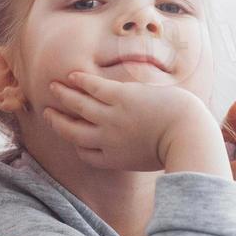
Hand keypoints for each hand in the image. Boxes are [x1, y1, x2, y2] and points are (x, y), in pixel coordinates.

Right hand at [42, 71, 229, 175]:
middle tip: (47, 113)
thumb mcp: (152, 159)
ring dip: (62, 96)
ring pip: (77, 106)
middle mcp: (106, 140)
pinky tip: (72, 75)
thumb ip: (138, 153)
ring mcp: (111, 118)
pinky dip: (80, 81)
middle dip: (57, 121)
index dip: (77, 145)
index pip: (85, 153)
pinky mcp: (120, 98)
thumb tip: (140, 149)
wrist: (188, 134)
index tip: (73, 137)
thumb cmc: (179, 147)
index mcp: (114, 159)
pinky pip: (92, 87)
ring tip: (53, 88)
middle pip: (71, 131)